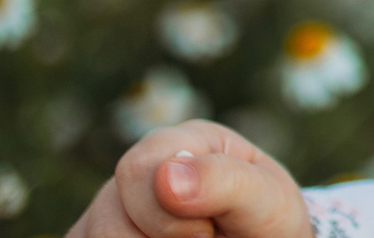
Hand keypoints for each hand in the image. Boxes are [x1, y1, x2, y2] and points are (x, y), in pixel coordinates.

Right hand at [67, 122, 309, 237]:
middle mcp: (136, 172)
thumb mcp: (266, 200)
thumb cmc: (265, 223)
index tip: (207, 234)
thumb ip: (224, 182)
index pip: (137, 171)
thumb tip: (165, 175)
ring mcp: (108, 211)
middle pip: (106, 219)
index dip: (170, 217)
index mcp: (179, 144)